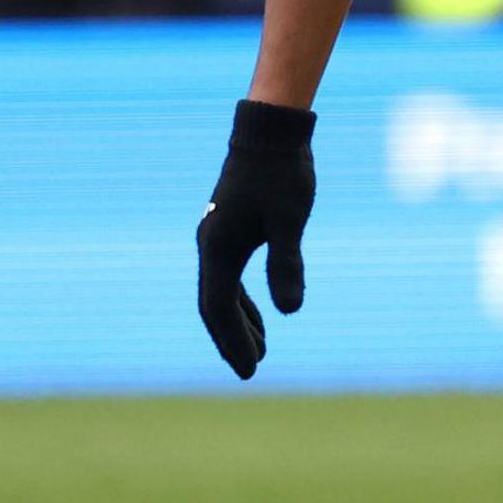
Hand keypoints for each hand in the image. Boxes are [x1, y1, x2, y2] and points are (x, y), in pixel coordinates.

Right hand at [196, 99, 315, 378]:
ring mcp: (218, 238)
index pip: (218, 308)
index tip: (249, 370)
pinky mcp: (231, 230)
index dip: (233, 342)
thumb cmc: (282, 174)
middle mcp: (211, 246)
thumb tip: (291, 312)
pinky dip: (243, 300)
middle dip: (232, 339)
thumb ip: (287, 264)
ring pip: (221, 292)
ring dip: (238, 323)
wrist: (270, 131)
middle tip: (250, 370)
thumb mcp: (290, 220)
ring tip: (259, 351)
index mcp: (219, 249)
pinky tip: (263, 313)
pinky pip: (229, 277)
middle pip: (214, 306)